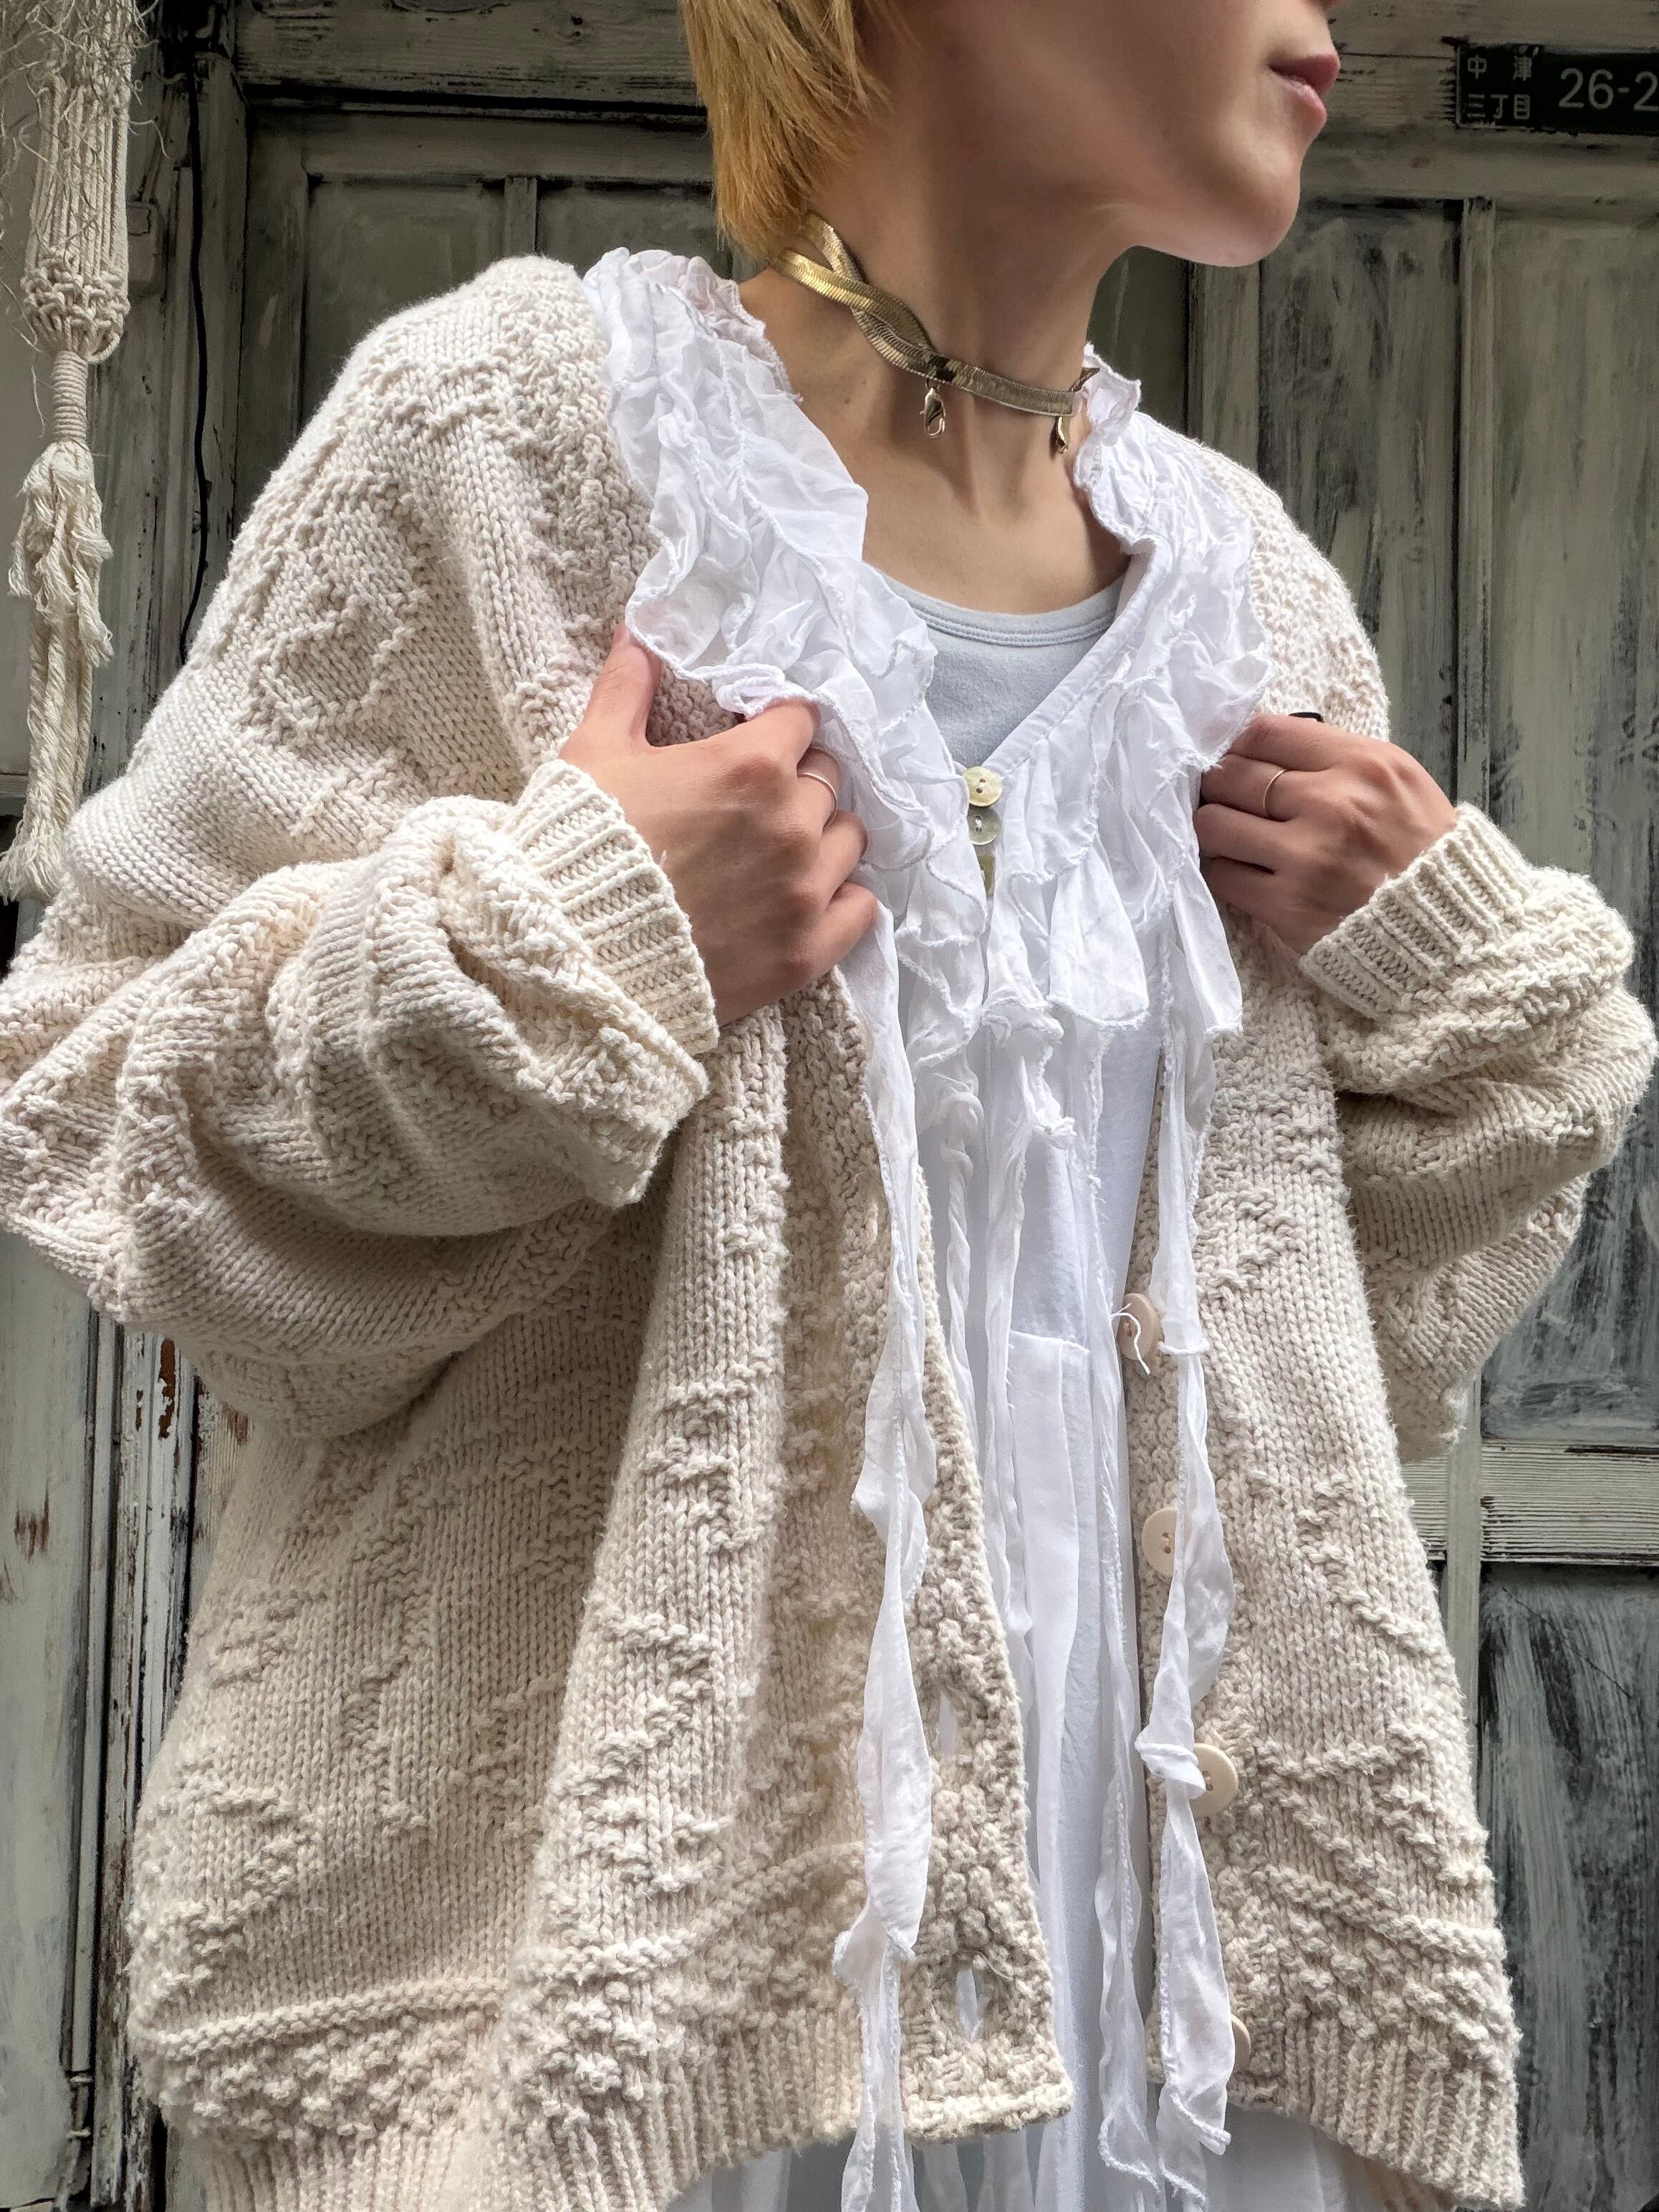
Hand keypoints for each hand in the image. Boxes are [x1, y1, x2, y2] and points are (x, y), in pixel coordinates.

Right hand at [560, 625, 877, 1026]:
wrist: (572, 954)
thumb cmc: (581, 846)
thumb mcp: (594, 754)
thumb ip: (626, 688)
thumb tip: (637, 633)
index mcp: (751, 765)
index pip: (801, 719)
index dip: (774, 726)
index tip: (752, 740)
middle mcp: (792, 823)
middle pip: (829, 778)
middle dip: (798, 779)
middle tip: (758, 799)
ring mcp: (804, 891)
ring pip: (850, 840)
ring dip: (823, 836)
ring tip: (782, 849)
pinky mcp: (806, 952)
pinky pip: (860, 910)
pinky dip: (841, 899)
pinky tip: (809, 896)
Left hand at [1195, 714, 1457, 956]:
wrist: (1449, 929)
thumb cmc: (1421, 850)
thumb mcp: (1396, 781)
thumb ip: (1333, 758)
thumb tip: (1261, 745)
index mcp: (1362, 764)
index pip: (1264, 732)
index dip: (1236, 744)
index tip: (1233, 758)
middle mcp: (1331, 804)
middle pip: (1231, 775)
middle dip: (1217, 785)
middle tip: (1222, 797)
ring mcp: (1306, 857)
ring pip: (1213, 825)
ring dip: (1214, 829)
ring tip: (1230, 835)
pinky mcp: (1286, 906)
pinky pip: (1221, 876)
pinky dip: (1223, 871)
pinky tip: (1241, 870)